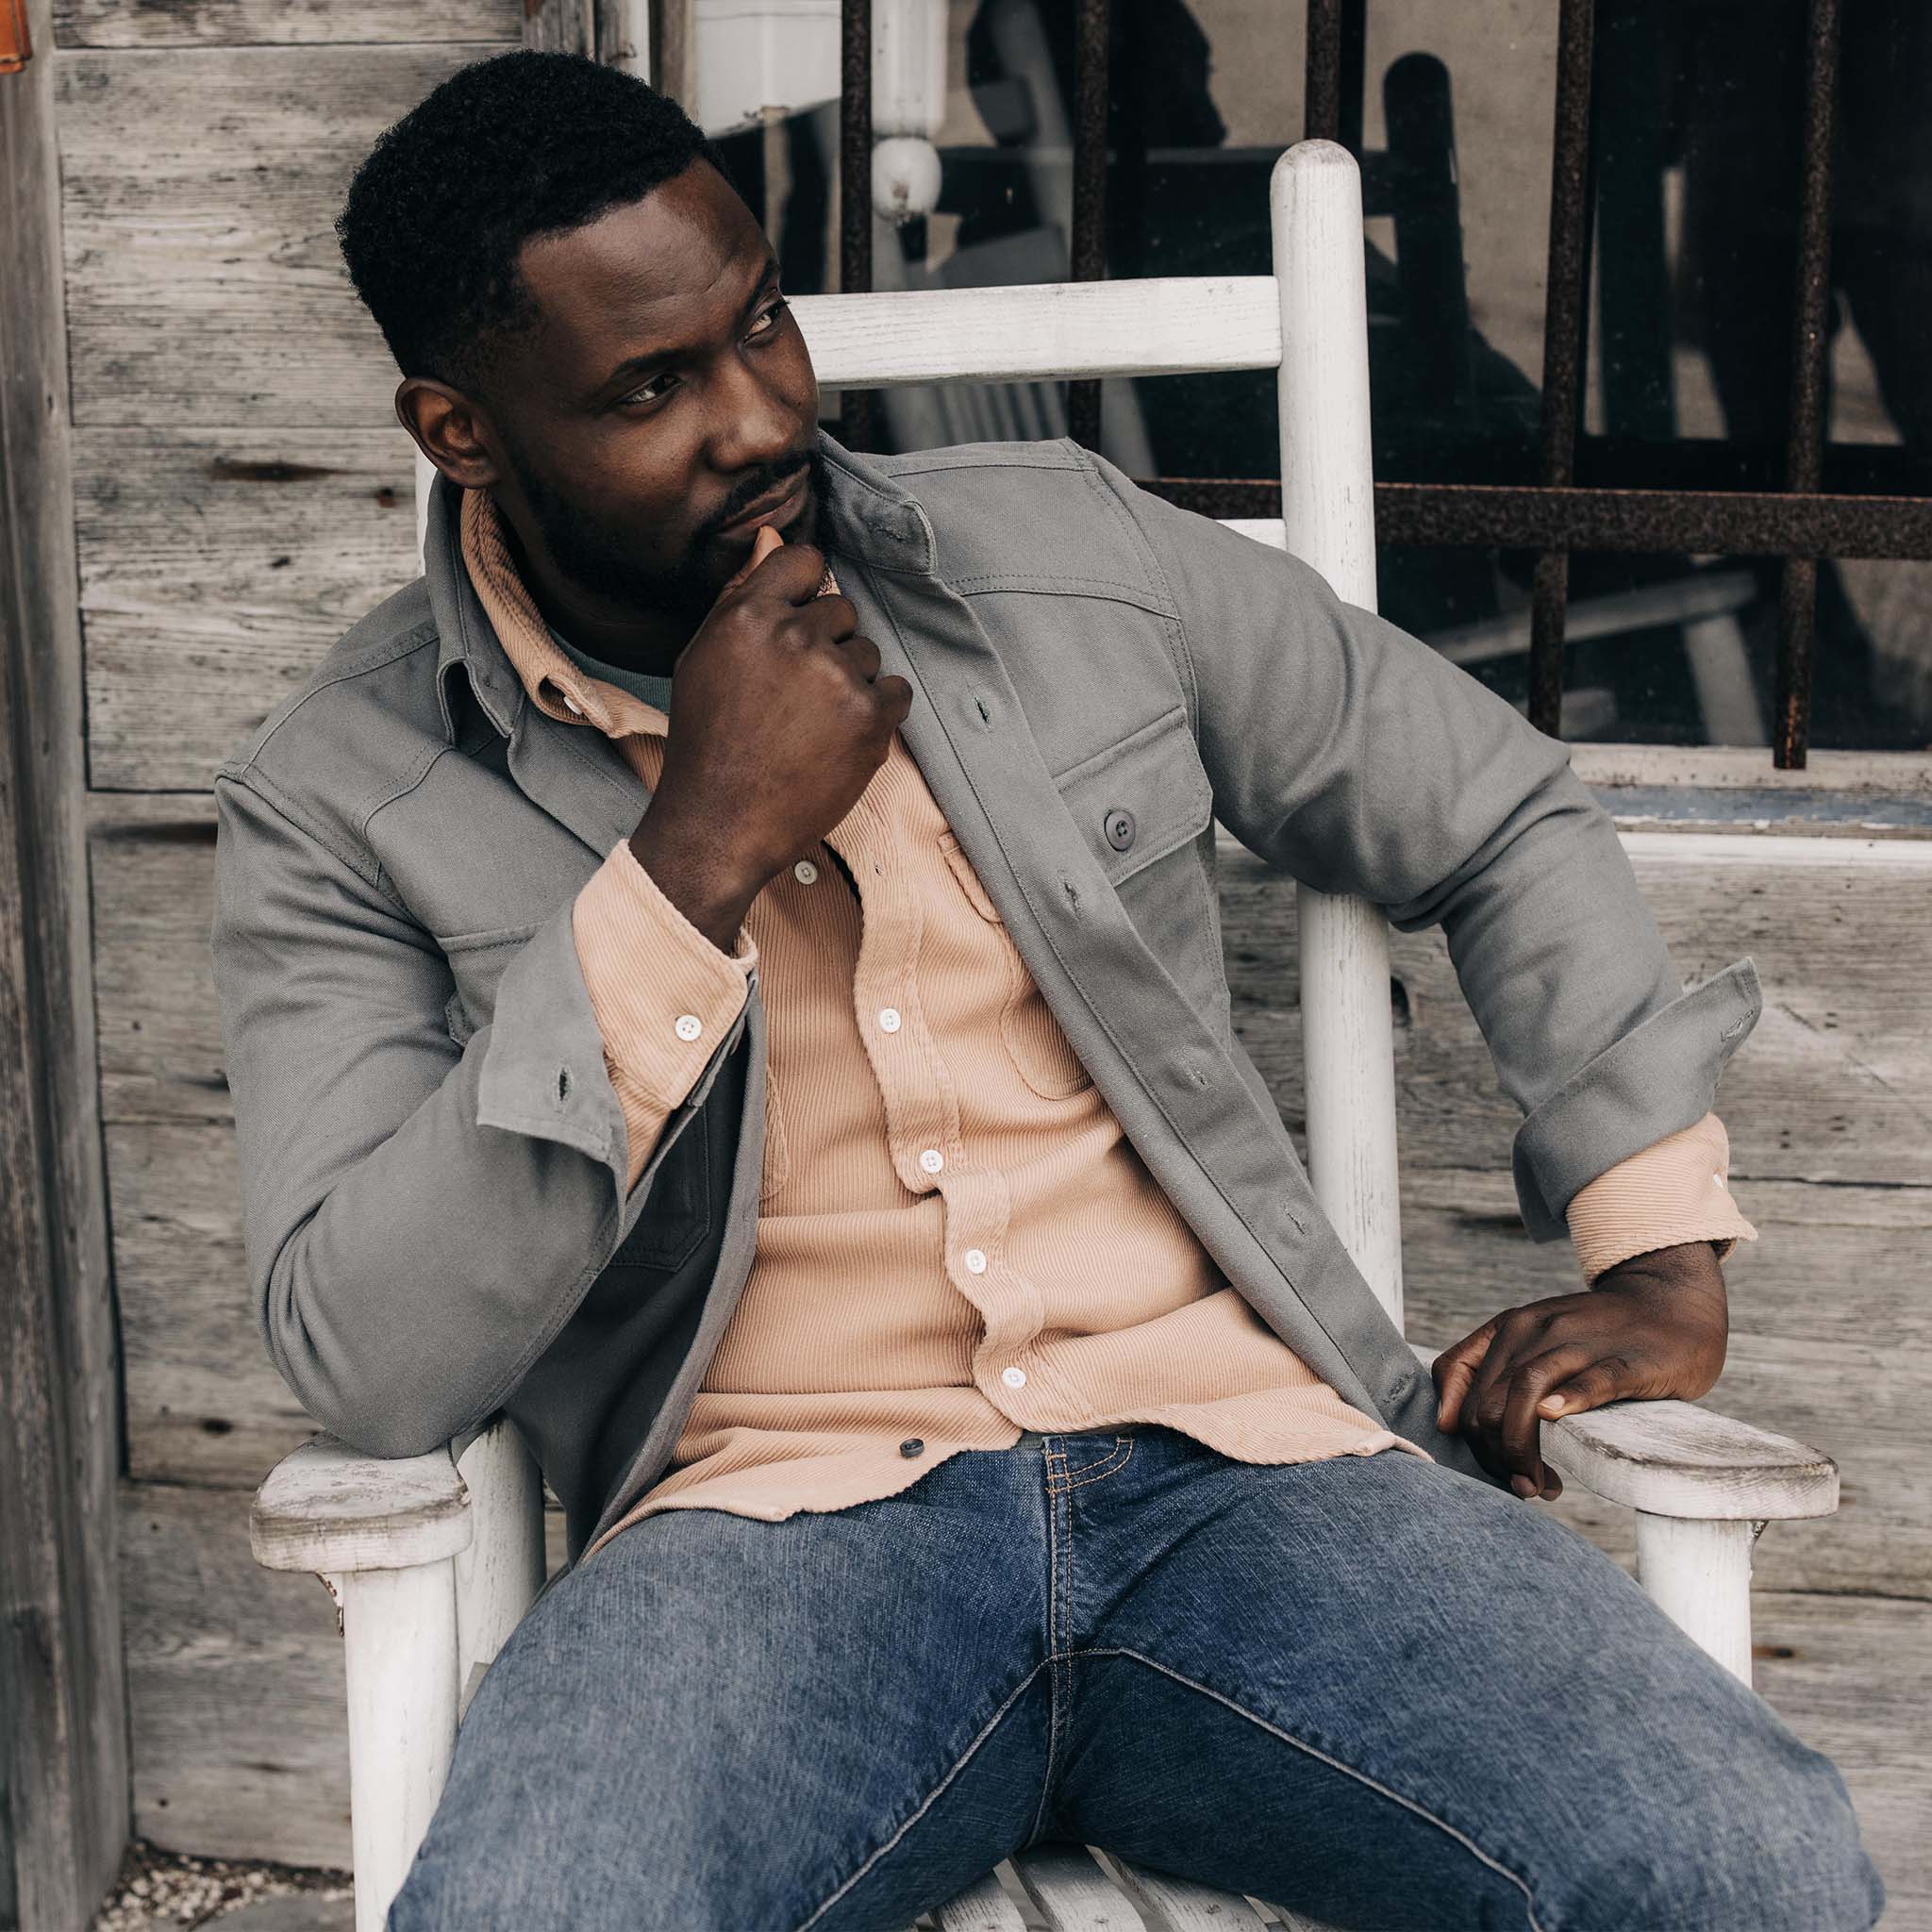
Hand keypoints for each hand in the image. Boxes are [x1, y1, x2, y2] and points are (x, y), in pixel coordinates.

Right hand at [629, 527, 912, 949]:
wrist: (722, 823)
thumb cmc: (709, 742)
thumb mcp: (705, 657)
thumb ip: (743, 594)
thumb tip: (774, 536)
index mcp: (748, 615)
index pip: (805, 562)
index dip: (806, 593)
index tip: (799, 625)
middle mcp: (794, 636)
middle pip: (842, 611)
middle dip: (827, 646)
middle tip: (794, 698)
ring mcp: (836, 675)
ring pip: (869, 654)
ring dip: (851, 683)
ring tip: (810, 726)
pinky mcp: (870, 716)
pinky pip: (897, 691)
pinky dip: (878, 714)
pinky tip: (839, 740)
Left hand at [1430, 1241, 1728, 1500]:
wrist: (1674, 1305)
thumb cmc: (1600, 1337)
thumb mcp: (1538, 1342)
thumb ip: (1493, 1376)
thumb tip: (1446, 1425)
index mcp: (1511, 1327)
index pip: (1455, 1376)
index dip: (1462, 1429)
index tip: (1491, 1460)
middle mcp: (1537, 1329)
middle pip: (1486, 1400)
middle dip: (1496, 1455)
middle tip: (1525, 1484)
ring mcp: (1581, 1342)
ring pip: (1525, 1392)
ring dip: (1523, 1449)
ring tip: (1542, 1485)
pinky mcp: (1626, 1361)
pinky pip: (1590, 1382)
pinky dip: (1567, 1403)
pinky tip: (1557, 1425)